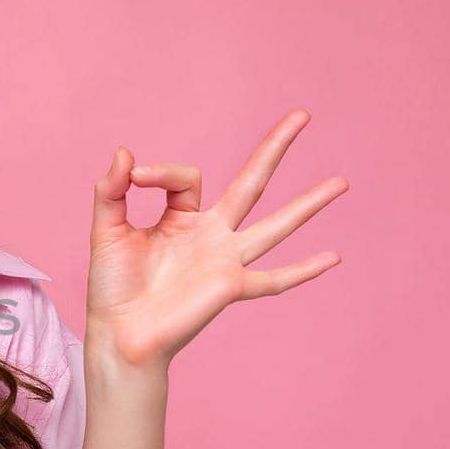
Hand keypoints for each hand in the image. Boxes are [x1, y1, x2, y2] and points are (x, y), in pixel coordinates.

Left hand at [84, 109, 348, 371]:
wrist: (120, 333)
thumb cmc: (112, 286)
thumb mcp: (107, 229)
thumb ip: (111, 190)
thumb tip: (126, 152)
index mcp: (181, 218)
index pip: (187, 177)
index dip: (160, 171)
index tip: (134, 178)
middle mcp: (210, 235)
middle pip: (252, 183)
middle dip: (275, 148)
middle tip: (303, 115)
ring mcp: (225, 260)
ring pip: (275, 225)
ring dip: (309, 203)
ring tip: (342, 181)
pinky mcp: (230, 287)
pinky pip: (274, 280)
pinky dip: (304, 270)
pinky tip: (334, 258)